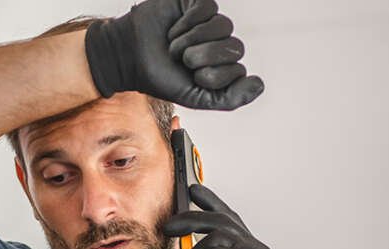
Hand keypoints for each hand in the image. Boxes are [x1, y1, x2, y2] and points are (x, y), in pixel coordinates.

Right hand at [84, 0, 264, 110]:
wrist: (130, 56)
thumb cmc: (161, 77)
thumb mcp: (195, 98)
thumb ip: (229, 98)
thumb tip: (258, 85)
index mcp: (223, 68)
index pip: (239, 69)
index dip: (214, 76)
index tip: (192, 78)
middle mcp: (220, 45)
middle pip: (235, 47)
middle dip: (204, 57)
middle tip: (183, 61)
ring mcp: (210, 23)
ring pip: (223, 25)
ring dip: (193, 40)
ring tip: (175, 45)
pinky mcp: (197, 4)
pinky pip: (208, 9)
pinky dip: (188, 22)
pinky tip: (175, 29)